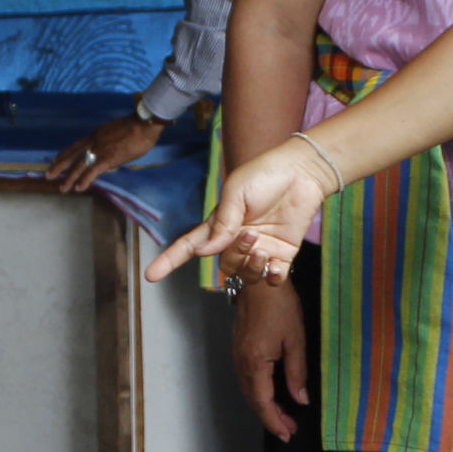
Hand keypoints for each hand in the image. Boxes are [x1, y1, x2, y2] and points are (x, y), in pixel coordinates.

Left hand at [44, 111, 164, 193]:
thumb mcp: (114, 132)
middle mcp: (93, 142)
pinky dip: (85, 179)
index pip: (75, 146)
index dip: (64, 154)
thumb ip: (106, 141)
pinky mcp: (108, 158)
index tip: (55, 161)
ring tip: (63, 188)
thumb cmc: (134, 127)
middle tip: (49, 175)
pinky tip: (79, 188)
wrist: (143, 124)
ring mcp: (99, 150)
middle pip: (71, 155)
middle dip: (59, 166)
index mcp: (95, 135)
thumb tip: (105, 150)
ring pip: (79, 165)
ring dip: (70, 178)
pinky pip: (93, 171)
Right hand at [147, 134, 343, 285]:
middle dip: (234, 255)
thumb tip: (205, 252)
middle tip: (250, 234)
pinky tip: (275, 265)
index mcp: (220, 224)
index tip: (151, 275)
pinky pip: (272, 279)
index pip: (191, 246)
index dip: (171, 260)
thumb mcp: (236, 192)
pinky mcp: (283, 254)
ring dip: (251, 267)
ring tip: (263, 248)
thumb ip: (222, 223)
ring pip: (246, 275)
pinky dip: (272, 277)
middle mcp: (237, 240)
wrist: (301, 172)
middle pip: (224, 264)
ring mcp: (260, 248)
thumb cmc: (265, 175)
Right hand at [232, 278, 308, 441]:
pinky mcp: (239, 348)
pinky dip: (259, 392)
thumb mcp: (295, 340)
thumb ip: (297, 373)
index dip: (275, 422)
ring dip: (265, 406)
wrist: (260, 279)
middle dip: (271, 417)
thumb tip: (300, 399)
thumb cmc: (280, 305)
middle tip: (289, 429)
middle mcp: (242, 363)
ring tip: (283, 416)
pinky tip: (271, 393)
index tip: (288, 434)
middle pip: (254, 400)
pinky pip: (247, 378)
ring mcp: (238, 355)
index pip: (263, 403)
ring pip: (249, 390)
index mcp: (255, 363)